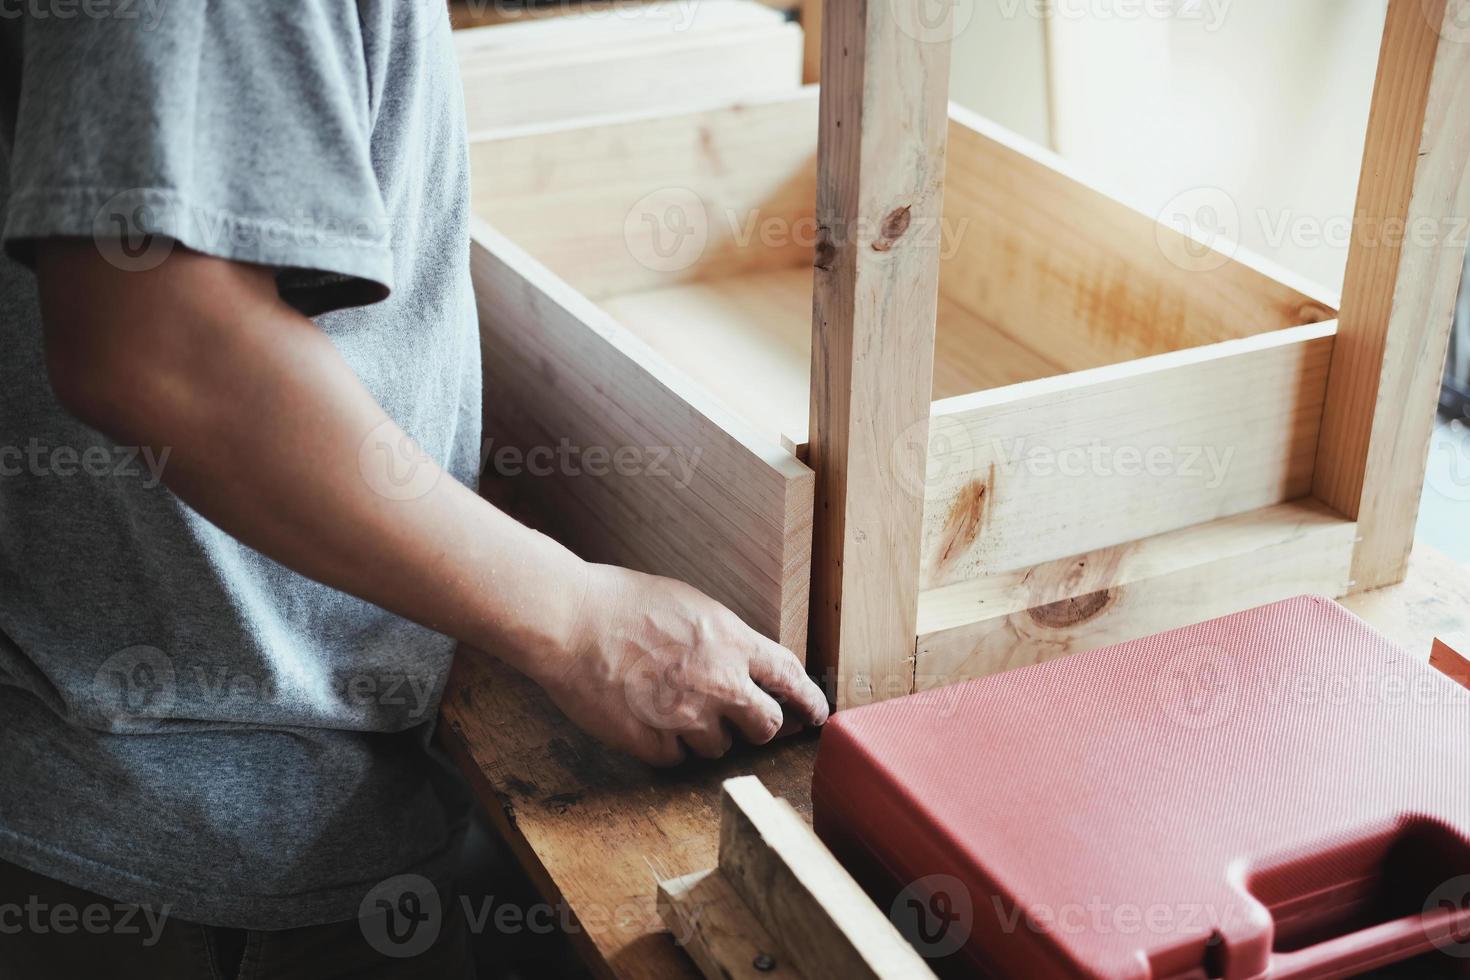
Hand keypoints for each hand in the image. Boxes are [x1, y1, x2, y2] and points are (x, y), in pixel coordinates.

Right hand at [525, 564, 829, 766]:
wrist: (570, 621)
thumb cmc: (620, 602)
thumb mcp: (689, 604)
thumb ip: (722, 637)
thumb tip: (741, 660)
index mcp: (731, 641)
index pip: (790, 677)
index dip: (808, 700)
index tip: (815, 713)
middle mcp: (718, 683)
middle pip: (765, 725)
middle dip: (760, 726)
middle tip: (746, 723)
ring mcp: (685, 717)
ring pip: (718, 747)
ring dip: (706, 734)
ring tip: (674, 707)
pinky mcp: (652, 742)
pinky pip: (675, 758)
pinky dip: (667, 746)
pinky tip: (649, 722)